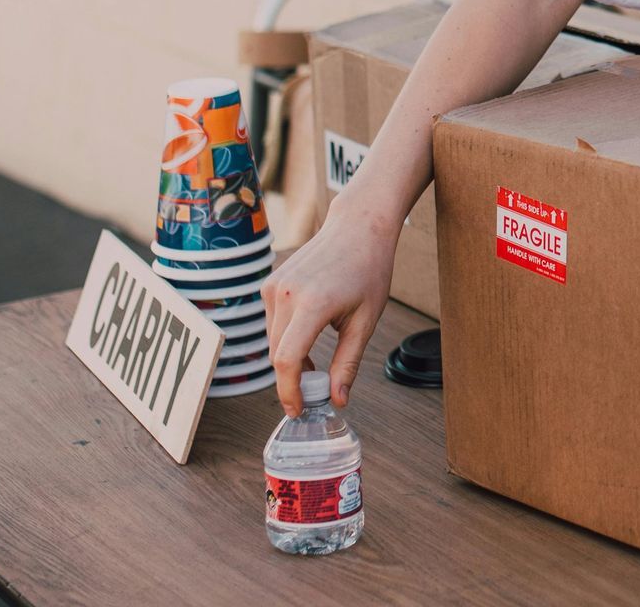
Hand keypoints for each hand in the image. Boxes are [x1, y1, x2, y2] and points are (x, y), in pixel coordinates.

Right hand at [262, 200, 397, 417]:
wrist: (359, 227)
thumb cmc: (369, 270)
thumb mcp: (365, 321)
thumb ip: (347, 363)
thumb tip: (337, 400)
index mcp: (312, 303)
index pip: (287, 359)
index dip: (289, 391)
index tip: (298, 410)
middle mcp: (286, 293)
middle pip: (277, 354)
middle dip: (292, 380)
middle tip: (314, 394)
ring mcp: (274, 286)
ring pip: (272, 340)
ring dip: (289, 359)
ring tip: (317, 365)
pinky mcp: (270, 283)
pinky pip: (272, 323)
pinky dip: (286, 339)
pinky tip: (308, 340)